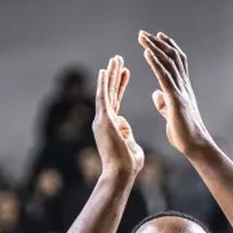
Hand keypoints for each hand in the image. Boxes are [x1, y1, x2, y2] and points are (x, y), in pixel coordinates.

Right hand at [92, 55, 144, 177]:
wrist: (121, 174)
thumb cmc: (127, 165)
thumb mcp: (130, 145)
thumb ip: (126, 134)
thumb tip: (124, 128)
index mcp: (111, 125)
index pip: (116, 100)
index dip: (120, 85)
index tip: (125, 72)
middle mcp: (103, 120)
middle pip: (109, 92)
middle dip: (114, 75)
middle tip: (118, 59)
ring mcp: (102, 120)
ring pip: (106, 92)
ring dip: (110, 75)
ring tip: (115, 59)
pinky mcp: (104, 120)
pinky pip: (103, 98)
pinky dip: (104, 84)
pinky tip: (105, 70)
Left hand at [139, 31, 213, 157]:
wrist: (195, 146)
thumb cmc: (184, 133)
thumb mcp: (171, 114)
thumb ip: (164, 102)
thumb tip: (156, 94)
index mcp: (182, 89)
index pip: (176, 62)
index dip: (167, 48)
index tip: (157, 36)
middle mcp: (183, 86)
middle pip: (171, 58)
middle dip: (157, 44)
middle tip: (144, 33)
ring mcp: (181, 91)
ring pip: (168, 63)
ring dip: (154, 48)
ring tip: (142, 37)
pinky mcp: (176, 100)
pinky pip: (164, 77)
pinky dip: (156, 63)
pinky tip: (147, 53)